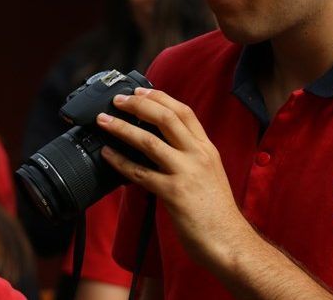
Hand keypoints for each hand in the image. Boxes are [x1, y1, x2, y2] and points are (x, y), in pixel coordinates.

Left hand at [98, 87, 252, 265]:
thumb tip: (164, 144)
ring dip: (121, 128)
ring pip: (149, 141)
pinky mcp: (173, 193)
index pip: (184, 112)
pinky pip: (139, 172)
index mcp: (207, 149)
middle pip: (166, 118)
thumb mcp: (210, 174)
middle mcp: (198, 156)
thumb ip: (191, 156)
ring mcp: (186, 173)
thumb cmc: (216, 212)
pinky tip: (107, 154)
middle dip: (138, 105)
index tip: (140, 91)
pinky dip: (119, 161)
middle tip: (117, 100)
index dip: (160, 98)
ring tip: (103, 121)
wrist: (229, 241)